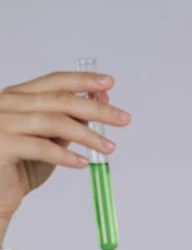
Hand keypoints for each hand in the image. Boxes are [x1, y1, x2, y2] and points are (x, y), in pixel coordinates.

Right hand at [0, 71, 130, 222]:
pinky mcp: (1, 145)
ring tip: (109, 147)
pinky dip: (65, 155)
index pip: (54, 81)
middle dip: (95, 108)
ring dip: (86, 135)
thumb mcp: (49, 141)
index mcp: (17, 97)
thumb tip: (99, 101)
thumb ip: (68, 122)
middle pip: (59, 100)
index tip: (109, 83)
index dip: (83, 81)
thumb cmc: (18, 169)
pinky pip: (40, 148)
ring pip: (52, 121)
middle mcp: (6, 104)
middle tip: (122, 118)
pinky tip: (83, 162)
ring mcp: (1, 123)